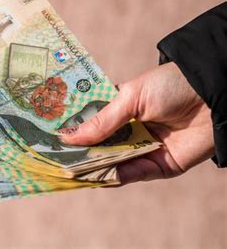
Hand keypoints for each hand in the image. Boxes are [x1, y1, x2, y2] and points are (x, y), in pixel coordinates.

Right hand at [59, 62, 214, 184]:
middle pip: (99, 147)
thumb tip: (68, 138)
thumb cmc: (169, 85)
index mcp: (119, 110)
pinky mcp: (159, 166)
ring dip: (94, 168)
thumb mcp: (129, 98)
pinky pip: (134, 174)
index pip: (91, 124)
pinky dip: (116, 176)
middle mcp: (129, 132)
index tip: (51, 138)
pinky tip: (99, 176)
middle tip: (54, 161)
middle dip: (79, 154)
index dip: (73, 132)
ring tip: (70, 171)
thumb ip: (101, 121)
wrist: (214, 95)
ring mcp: (143, 149)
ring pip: (113, 163)